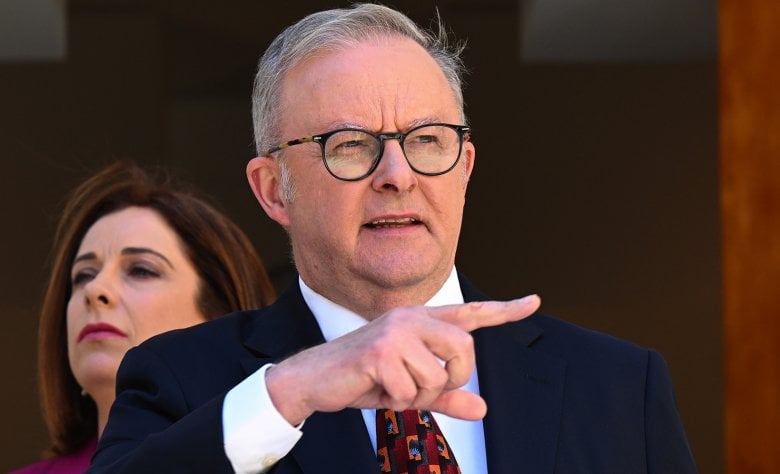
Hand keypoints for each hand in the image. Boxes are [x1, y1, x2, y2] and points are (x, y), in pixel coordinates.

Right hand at [265, 294, 540, 424]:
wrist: (315, 381)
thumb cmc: (365, 380)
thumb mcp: (410, 390)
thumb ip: (446, 398)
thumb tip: (483, 409)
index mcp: (421, 321)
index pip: (469, 313)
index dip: (504, 311)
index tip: (533, 302)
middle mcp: (411, 318)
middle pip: (465, 349)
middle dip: (453, 378)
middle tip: (426, 388)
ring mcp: (395, 331)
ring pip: (437, 376)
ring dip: (416, 395)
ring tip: (390, 387)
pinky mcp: (380, 350)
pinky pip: (410, 389)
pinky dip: (395, 401)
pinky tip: (375, 388)